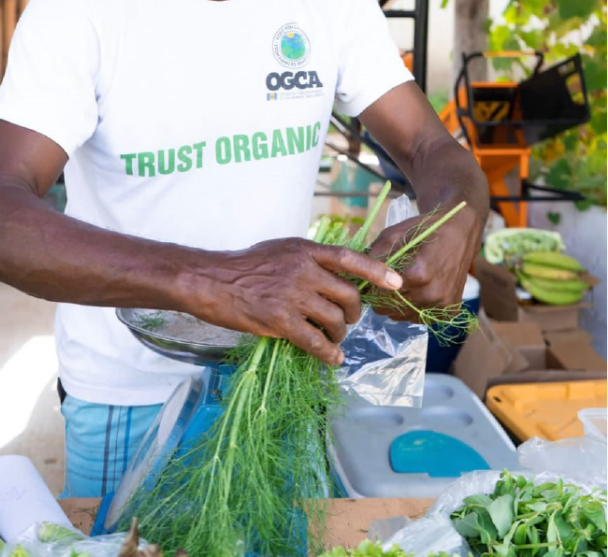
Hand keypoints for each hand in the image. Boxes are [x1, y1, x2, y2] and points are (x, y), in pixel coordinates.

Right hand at [183, 238, 402, 366]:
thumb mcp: (280, 250)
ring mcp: (292, 294)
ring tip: (333, 339)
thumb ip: (307, 259)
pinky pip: (315, 341)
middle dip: (354, 314)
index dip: (376, 271)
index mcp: (304, 249)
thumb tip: (332, 273)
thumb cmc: (243, 266)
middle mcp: (302, 269)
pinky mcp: (280, 319)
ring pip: (334, 320)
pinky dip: (328, 353)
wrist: (211, 281)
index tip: (397, 283)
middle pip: (348, 296)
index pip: (349, 257)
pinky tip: (331, 358)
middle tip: (348, 321)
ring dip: (339, 335)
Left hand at [365, 203, 482, 321]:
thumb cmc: (425, 229)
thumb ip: (374, 254)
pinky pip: (420, 318)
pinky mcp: (450, 310)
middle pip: (390, 307)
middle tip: (379, 283)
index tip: (367, 278)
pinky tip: (413, 291)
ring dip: (395, 305)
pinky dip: (412, 309)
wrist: (460, 232)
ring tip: (396, 285)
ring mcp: (443, 304)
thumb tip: (355, 274)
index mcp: (420, 273)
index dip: (370, 286)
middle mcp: (433, 293)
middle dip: (380, 297)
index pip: (381, 293)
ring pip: (403, 316)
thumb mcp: (394, 233)